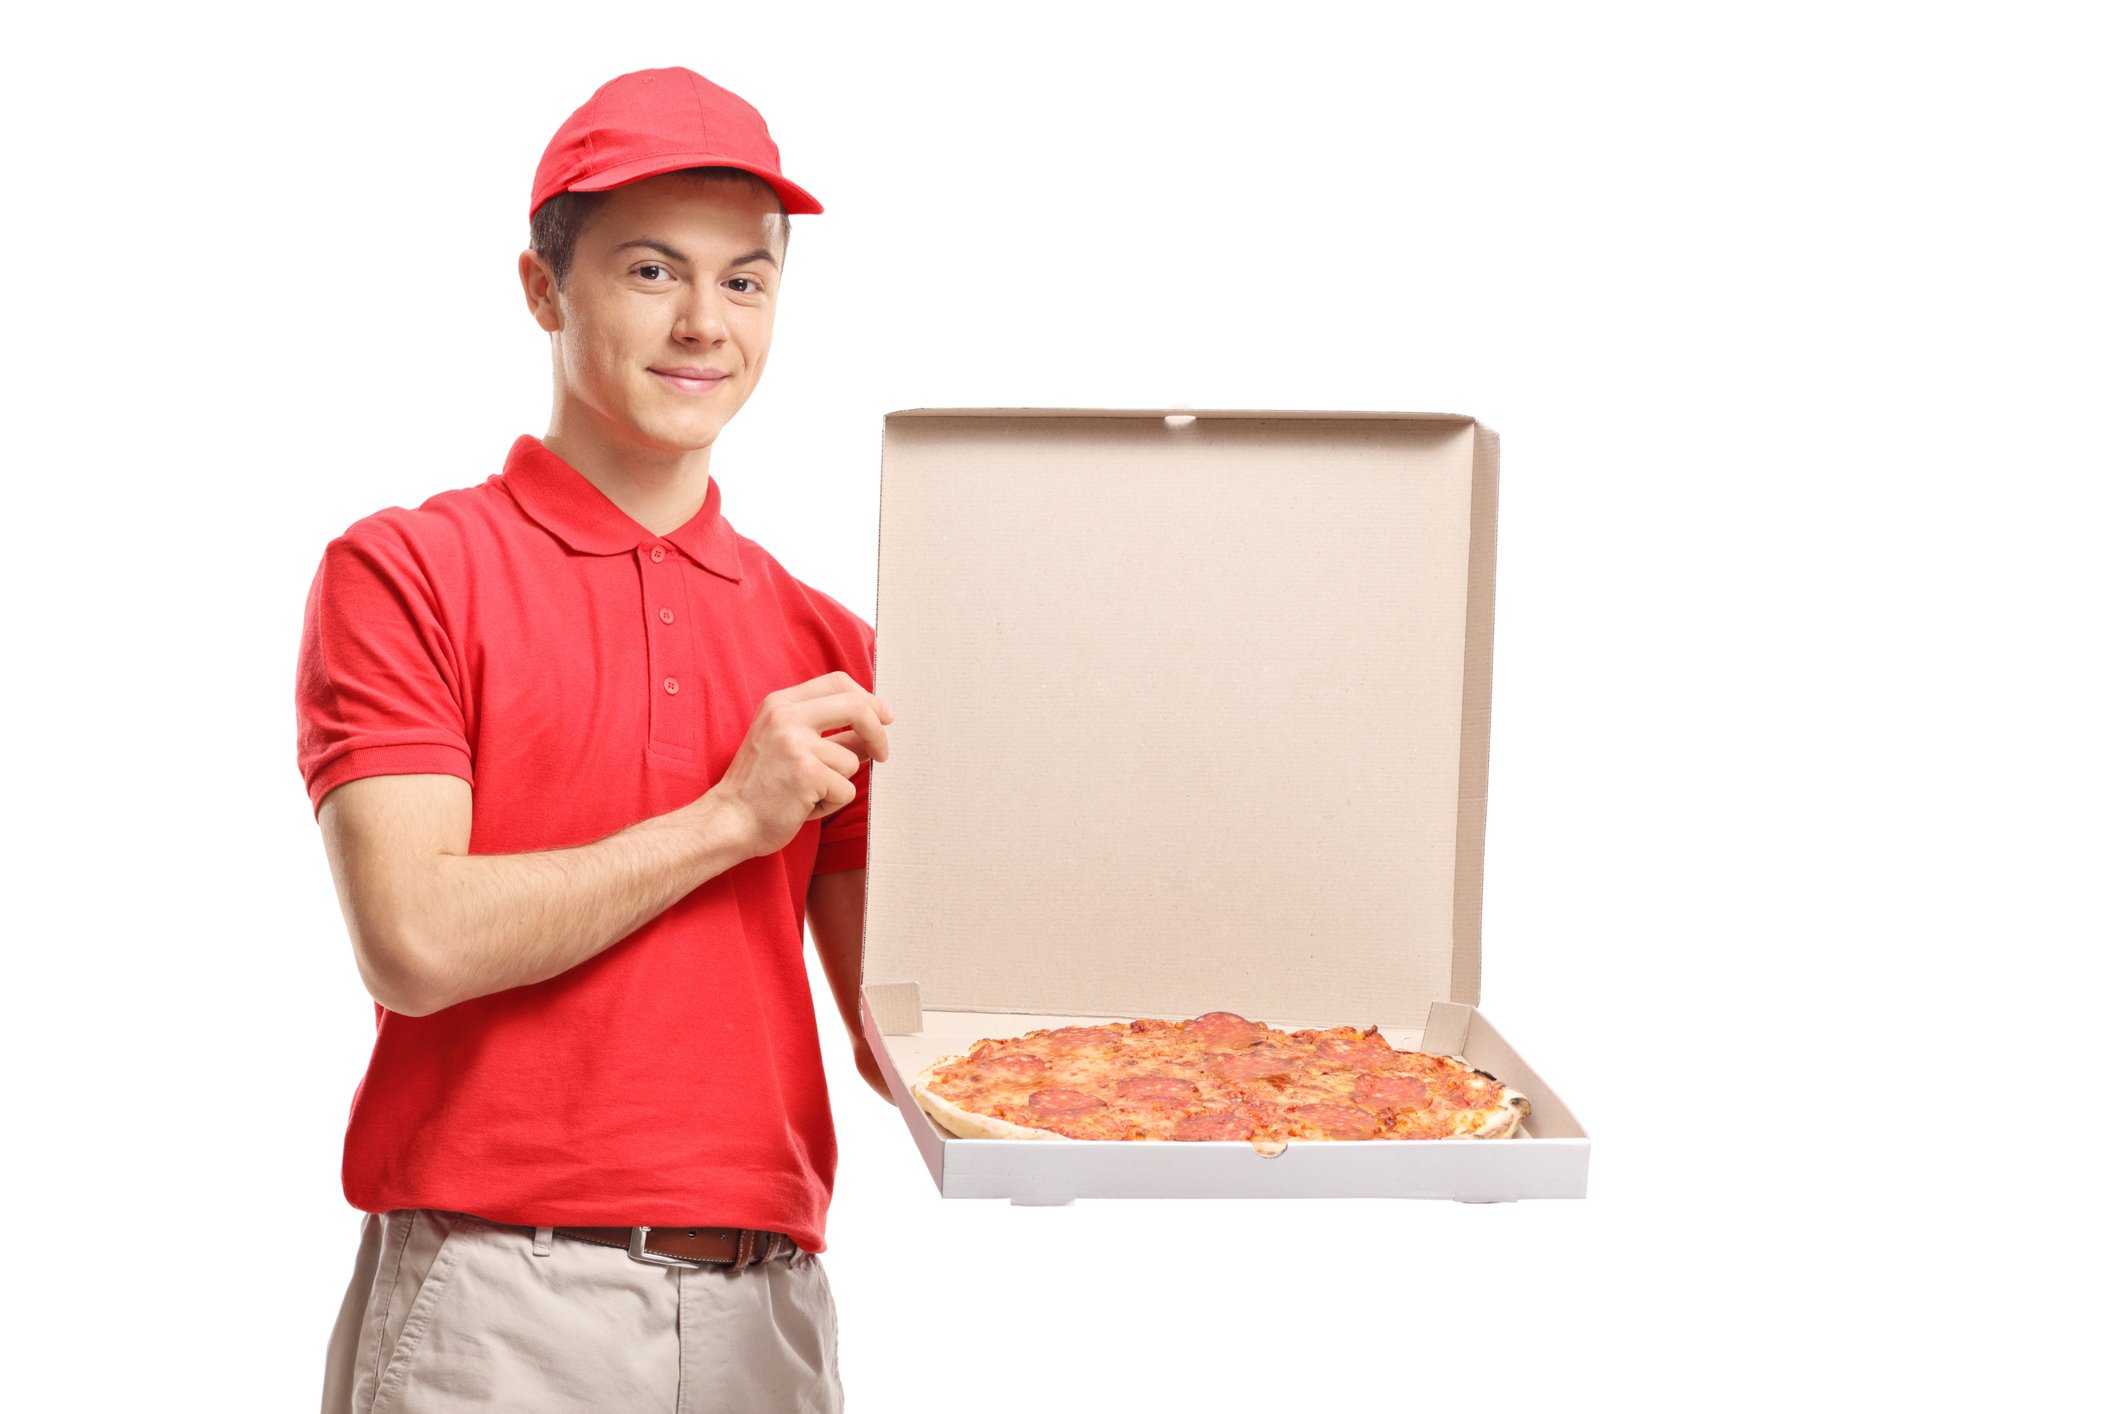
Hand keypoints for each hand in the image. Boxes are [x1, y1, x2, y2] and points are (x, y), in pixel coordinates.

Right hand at [706, 671, 893, 858]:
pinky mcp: (807, 774)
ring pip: (852, 761)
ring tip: (808, 794)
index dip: (868, 698)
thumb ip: (827, 733)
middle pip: (856, 707)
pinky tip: (804, 807)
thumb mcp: (787, 745)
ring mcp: (796, 744)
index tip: (884, 716)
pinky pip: (845, 790)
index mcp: (780, 703)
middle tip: (882, 754)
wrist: (728, 821)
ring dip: (839, 784)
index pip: (838, 682)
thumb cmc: (760, 787)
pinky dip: (831, 805)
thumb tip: (873, 730)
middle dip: (878, 732)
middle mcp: (786, 717)